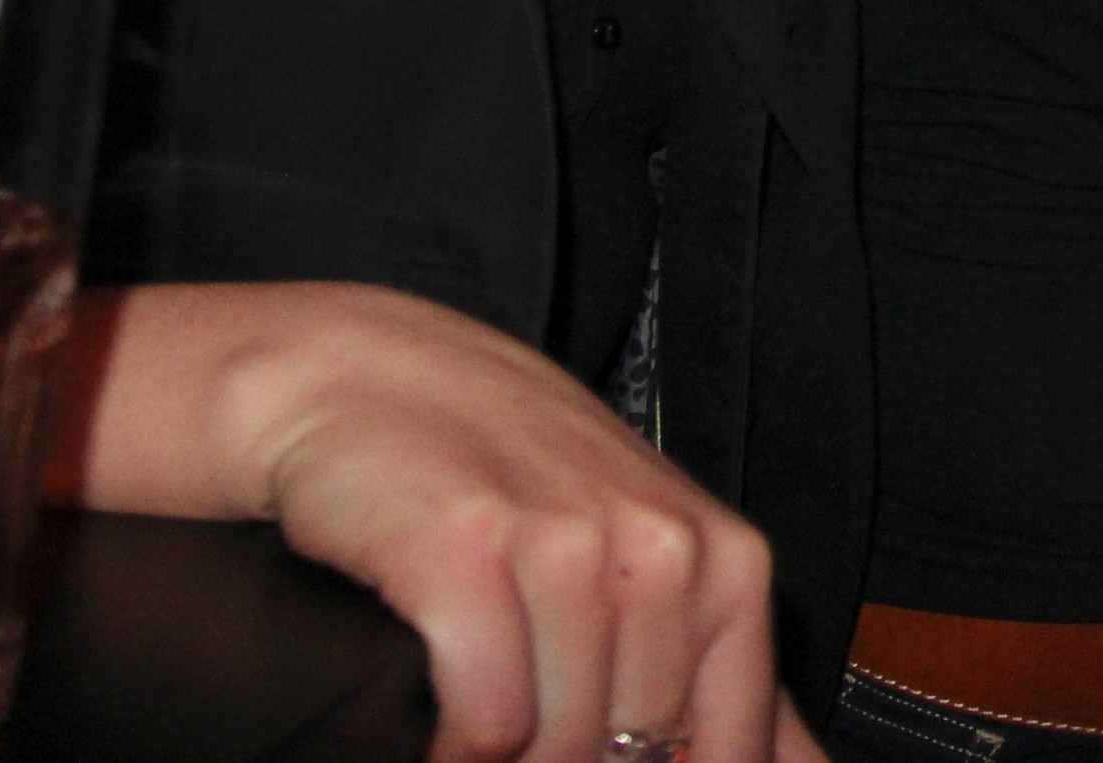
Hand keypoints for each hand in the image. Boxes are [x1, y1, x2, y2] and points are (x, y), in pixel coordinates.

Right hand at [58, 283, 814, 762]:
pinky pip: (488, 717)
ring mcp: (566, 543)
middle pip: (639, 752)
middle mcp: (660, 548)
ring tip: (477, 736)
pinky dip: (459, 749)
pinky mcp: (467, 552)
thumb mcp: (640, 551)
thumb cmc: (510, 474)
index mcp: (723, 561)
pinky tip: (436, 731)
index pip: (737, 737)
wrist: (364, 378)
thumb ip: (716, 664)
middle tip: (528, 746)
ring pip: (561, 744)